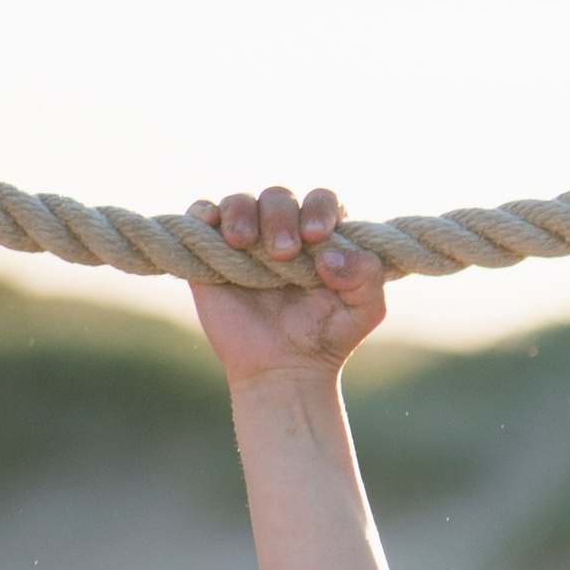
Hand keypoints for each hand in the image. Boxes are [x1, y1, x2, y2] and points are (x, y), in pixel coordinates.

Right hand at [184, 186, 388, 382]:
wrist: (282, 372)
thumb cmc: (326, 339)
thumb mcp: (365, 311)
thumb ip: (368, 277)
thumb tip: (330, 256)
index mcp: (320, 237)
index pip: (321, 200)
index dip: (319, 208)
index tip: (317, 235)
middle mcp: (282, 231)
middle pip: (279, 198)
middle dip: (281, 217)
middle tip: (284, 253)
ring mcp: (246, 240)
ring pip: (239, 202)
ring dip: (242, 212)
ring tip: (245, 242)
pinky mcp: (212, 252)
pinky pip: (201, 214)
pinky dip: (203, 212)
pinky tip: (217, 229)